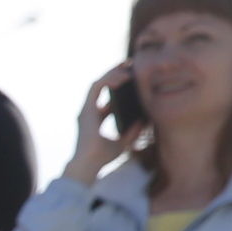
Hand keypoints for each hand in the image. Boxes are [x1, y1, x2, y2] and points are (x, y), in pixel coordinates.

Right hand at [64, 62, 134, 186]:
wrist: (88, 165)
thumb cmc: (102, 158)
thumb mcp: (122, 143)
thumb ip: (132, 132)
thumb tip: (144, 120)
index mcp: (95, 119)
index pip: (107, 98)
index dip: (118, 87)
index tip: (133, 79)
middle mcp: (89, 112)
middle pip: (102, 86)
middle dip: (116, 73)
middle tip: (131, 65)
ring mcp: (86, 109)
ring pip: (98, 82)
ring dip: (113, 73)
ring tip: (128, 68)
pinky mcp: (86, 109)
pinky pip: (97, 87)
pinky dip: (109, 80)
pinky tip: (123, 77)